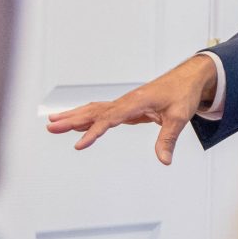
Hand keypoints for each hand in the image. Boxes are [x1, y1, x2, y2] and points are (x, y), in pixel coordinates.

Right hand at [44, 53, 218, 161]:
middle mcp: (126, 101)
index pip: (110, 119)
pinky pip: (102, 113)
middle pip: (94, 111)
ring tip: (52, 123)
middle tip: (50, 127)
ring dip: (73, 117)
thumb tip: (164, 160)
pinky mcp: (126, 108)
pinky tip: (75, 123)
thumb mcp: (179, 118)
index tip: (79, 145)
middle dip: (71, 119)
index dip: (93, 132)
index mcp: (136, 102)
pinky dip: (87, 117)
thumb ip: (168, 139)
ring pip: (94, 110)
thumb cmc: (182, 94)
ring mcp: (124, 104)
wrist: (187, 78)